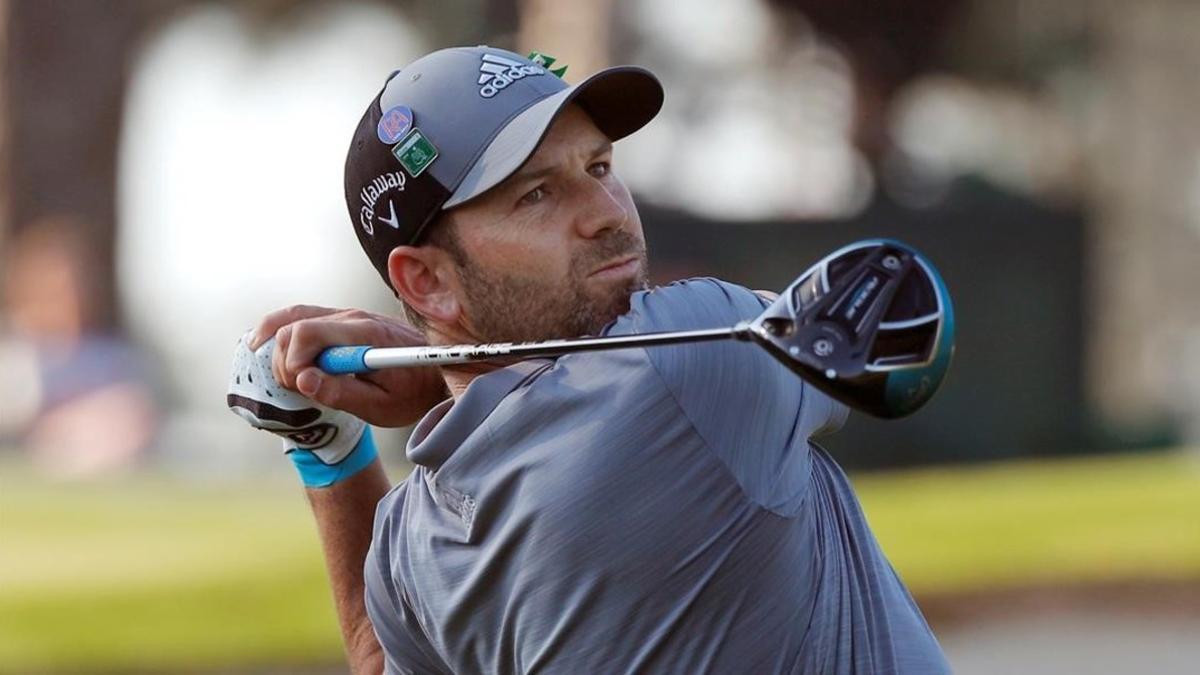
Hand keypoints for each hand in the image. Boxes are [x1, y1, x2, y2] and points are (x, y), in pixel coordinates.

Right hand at [250, 305, 446, 427]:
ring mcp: (346, 315)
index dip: (294, 363)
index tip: (304, 388)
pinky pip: (301, 316)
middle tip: (299, 389)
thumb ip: (342, 394)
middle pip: (293, 328)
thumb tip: (304, 380)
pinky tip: (263, 344)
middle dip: (285, 361)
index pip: (308, 333)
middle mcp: (353, 317)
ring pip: (292, 319)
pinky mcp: (342, 320)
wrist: (438, 374)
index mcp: (365, 335)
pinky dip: (280, 331)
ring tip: (292, 378)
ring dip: (281, 350)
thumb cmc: (413, 394)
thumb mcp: (382, 406)